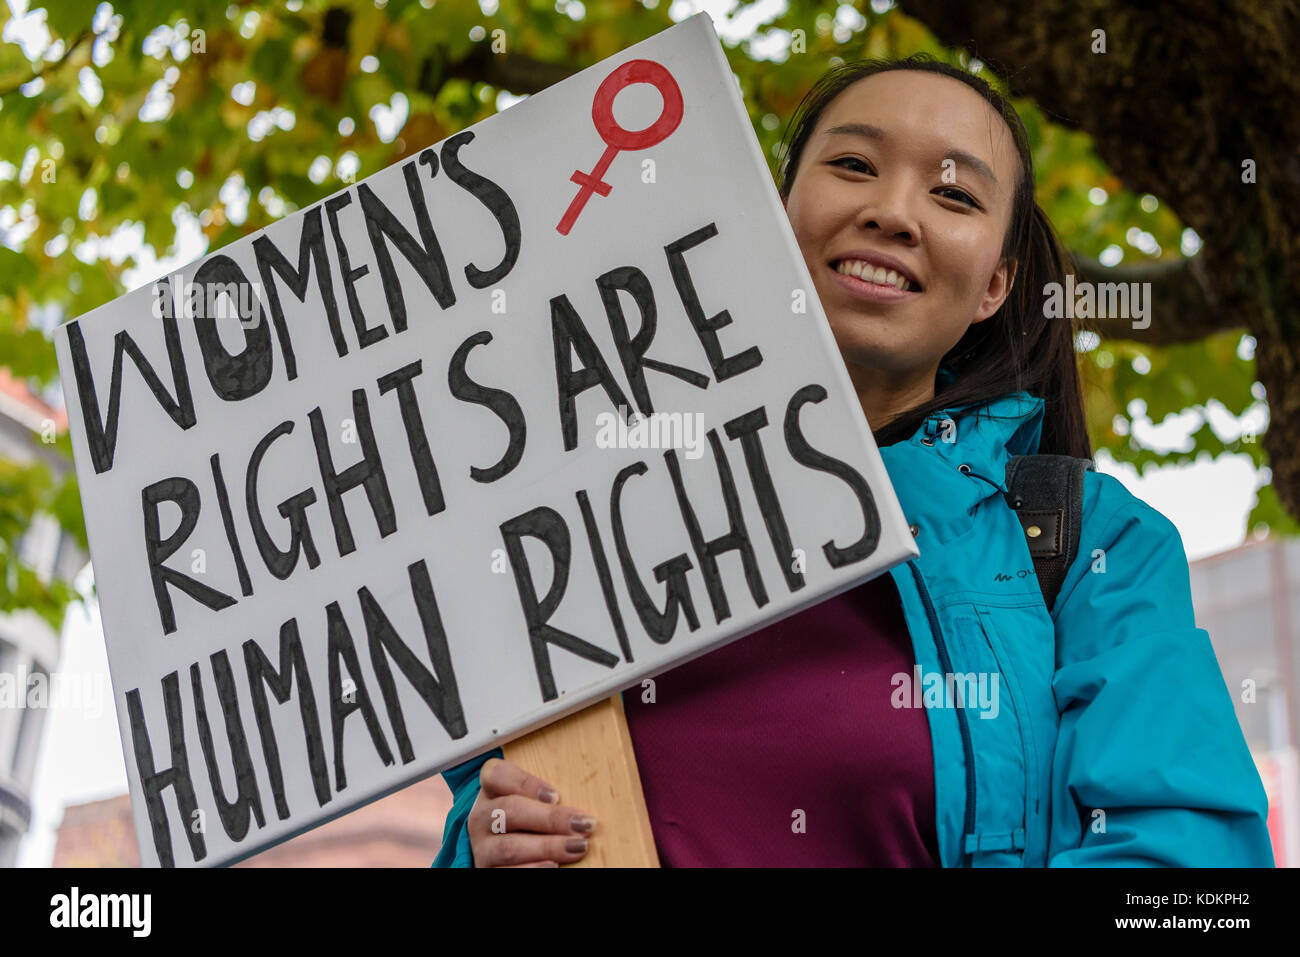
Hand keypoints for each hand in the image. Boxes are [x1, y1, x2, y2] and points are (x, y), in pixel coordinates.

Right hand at [467, 757, 596, 866]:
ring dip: (547, 846)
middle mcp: (481, 817)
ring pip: (509, 847)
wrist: (502, 856)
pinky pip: (506, 872)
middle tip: (582, 824)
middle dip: (550, 818)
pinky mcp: (486, 871)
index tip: (556, 796)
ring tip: (577, 847)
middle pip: (509, 810)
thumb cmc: (525, 820)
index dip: (526, 784)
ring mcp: (481, 847)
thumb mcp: (529, 802)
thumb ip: (546, 798)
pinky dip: (533, 869)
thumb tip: (581, 806)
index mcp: (491, 790)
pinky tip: (554, 866)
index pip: (497, 774)